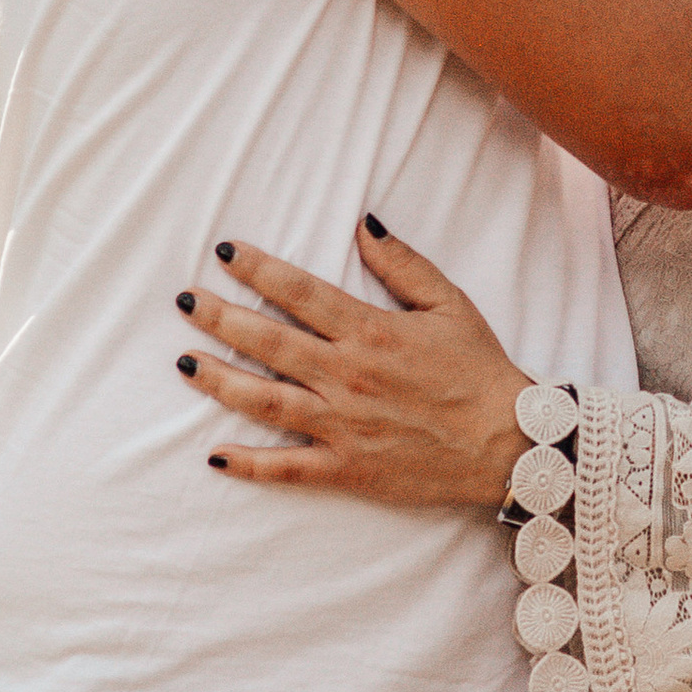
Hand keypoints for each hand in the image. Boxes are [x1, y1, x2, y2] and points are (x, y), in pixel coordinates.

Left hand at [177, 221, 527, 509]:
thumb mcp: (449, 303)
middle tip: (185, 302)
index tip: (224, 252)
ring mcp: (342, 426)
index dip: (258, 269)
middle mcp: (347, 376)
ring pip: (264, 401)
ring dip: (219, 381)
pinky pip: (287, 468)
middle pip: (268, 342)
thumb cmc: (479, 370)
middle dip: (220, 318)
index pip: (300, 292)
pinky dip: (248, 464)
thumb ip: (401, 263)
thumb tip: (362, 223)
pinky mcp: (346, 469)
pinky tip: (214, 455)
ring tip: (184, 363)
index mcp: (370, 332)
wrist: (508, 444)